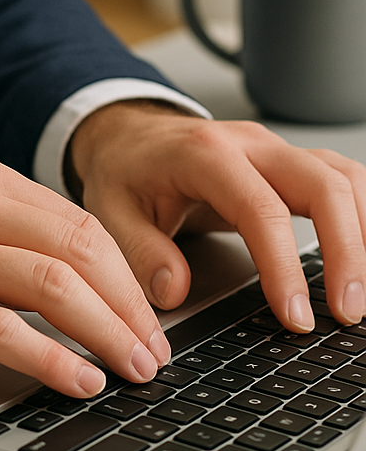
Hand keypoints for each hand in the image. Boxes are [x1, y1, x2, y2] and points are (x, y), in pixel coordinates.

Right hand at [0, 149, 170, 396]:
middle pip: (81, 247)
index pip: (79, 220)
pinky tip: (76, 380)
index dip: (129, 274)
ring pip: (51, 283)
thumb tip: (69, 275)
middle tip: (155, 351)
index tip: (148, 315)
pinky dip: (49, 357)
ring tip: (134, 370)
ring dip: (107, 332)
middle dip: (133, 306)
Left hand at [68, 102, 365, 330]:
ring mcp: (274, 150)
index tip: (295, 314)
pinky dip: (362, 216)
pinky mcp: (288, 162)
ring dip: (363, 234)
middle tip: (348, 310)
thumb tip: (174, 292)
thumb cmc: (123, 171)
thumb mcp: (109, 212)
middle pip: (324, 186)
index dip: (284, 266)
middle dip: (347, 251)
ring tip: (361, 292)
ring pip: (344, 179)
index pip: (261, 210)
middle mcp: (249, 145)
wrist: (126, 135)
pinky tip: (363, 254)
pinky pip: (342, 181)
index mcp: (204, 156)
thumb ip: (140, 252)